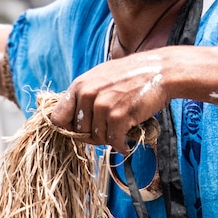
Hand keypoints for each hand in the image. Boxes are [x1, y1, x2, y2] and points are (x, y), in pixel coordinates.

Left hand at [50, 50, 170, 154]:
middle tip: (108, 132)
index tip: (81, 130)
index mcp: (79, 85)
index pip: (57, 118)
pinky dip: (121, 146)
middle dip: (93, 135)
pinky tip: (126, 143)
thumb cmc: (132, 75)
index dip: (68, 128)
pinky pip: (113, 141)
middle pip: (78, 132)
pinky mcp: (118, 116)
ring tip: (120, 132)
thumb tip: (72, 118)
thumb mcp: (101, 77)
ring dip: (109, 139)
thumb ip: (85, 94)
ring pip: (96, 138)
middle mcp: (87, 95)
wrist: (160, 71)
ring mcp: (102, 105)